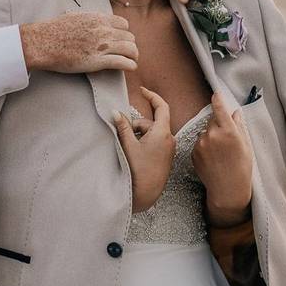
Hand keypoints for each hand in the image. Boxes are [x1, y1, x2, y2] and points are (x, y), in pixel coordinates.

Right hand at [20, 12, 137, 72]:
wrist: (42, 42)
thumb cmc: (54, 30)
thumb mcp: (75, 16)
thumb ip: (89, 18)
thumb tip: (93, 19)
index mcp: (98, 19)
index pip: (124, 24)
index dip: (125, 33)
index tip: (122, 39)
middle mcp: (103, 30)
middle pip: (129, 37)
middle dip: (130, 45)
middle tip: (128, 52)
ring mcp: (101, 46)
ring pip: (130, 49)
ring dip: (133, 55)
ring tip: (132, 60)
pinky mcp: (97, 61)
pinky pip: (123, 62)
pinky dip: (130, 65)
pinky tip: (131, 67)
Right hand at [114, 87, 175, 211]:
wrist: (146, 194)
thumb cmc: (138, 171)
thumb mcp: (128, 145)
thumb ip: (123, 127)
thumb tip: (116, 112)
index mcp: (162, 133)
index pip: (161, 106)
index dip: (152, 95)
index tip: (142, 90)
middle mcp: (169, 139)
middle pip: (151, 122)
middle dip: (136, 125)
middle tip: (122, 136)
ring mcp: (168, 148)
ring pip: (151, 133)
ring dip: (138, 136)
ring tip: (128, 148)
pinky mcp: (165, 157)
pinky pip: (154, 142)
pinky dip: (143, 142)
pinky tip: (134, 154)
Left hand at [192, 92, 252, 226]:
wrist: (228, 190)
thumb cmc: (242, 168)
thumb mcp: (246, 146)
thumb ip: (239, 126)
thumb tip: (236, 112)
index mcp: (229, 132)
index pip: (220, 109)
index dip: (218, 99)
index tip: (216, 93)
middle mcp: (213, 135)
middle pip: (213, 121)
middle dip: (218, 125)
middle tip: (227, 140)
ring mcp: (201, 144)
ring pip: (205, 132)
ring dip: (211, 137)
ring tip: (220, 153)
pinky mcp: (193, 152)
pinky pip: (199, 143)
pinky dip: (204, 147)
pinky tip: (213, 159)